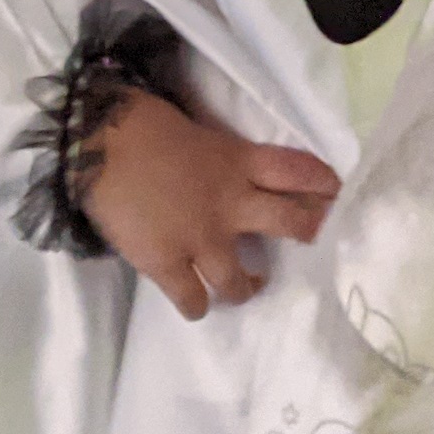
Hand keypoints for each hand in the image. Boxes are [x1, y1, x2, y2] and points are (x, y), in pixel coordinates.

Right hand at [82, 90, 338, 319]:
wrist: (97, 145)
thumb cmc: (144, 128)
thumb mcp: (200, 134)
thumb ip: (223, 160)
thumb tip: (230, 176)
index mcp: (239, 162)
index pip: (299, 170)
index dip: (323, 184)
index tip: (336, 193)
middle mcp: (231, 202)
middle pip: (291, 223)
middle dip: (308, 233)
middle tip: (311, 241)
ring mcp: (201, 238)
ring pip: (240, 281)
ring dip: (246, 286)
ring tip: (245, 286)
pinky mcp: (167, 265)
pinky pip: (194, 300)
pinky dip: (197, 305)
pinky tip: (197, 303)